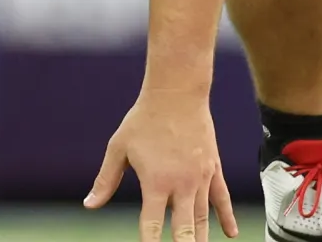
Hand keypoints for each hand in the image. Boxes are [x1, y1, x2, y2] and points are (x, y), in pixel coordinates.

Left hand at [83, 88, 237, 241]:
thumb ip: (106, 180)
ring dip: (200, 239)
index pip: (151, 225)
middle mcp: (180, 185)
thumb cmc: (144, 120)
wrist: (177, 93)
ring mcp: (200, 178)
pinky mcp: (213, 169)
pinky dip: (227, 218)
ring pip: (202, 218)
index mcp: (155, 182)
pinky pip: (222, 199)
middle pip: (184, 229)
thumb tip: (90, 205)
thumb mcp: (118, 148)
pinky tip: (231, 234)